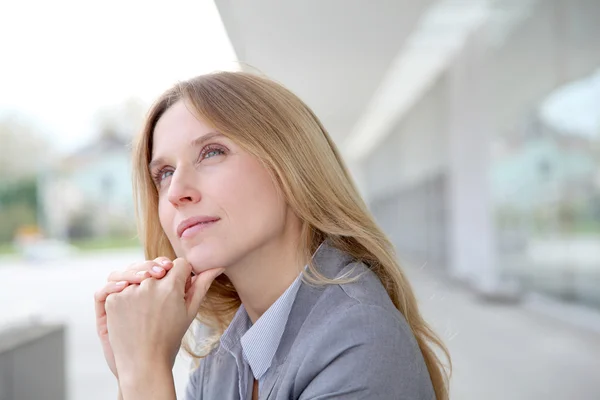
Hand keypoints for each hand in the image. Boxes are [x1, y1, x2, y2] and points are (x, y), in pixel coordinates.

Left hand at [105, 258, 223, 381]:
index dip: (182, 274)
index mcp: (171, 287)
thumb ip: (202, 285)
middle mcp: (149, 285)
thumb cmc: (169, 339)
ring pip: (139, 273)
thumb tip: (216, 266)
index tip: (180, 288)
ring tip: (146, 305)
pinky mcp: (113, 299)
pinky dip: (127, 293)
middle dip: (162, 276)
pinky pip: (121, 285)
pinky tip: (132, 310)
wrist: (143, 363)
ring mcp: (129, 291)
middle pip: (158, 266)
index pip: (180, 264)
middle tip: (162, 300)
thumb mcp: (190, 312)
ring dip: (143, 282)